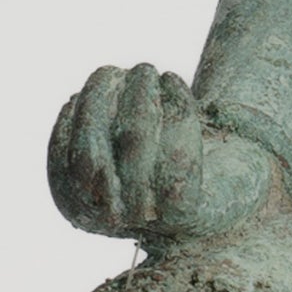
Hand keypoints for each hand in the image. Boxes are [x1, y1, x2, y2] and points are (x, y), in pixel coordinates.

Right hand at [48, 65, 273, 242]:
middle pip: (92, 156)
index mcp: (83, 213)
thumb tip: (77, 102)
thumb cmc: (165, 167)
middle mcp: (112, 221)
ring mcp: (149, 219)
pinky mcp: (188, 208)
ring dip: (136, 98)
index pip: (64, 168)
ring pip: (135, 145)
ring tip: (145, 69)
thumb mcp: (119, 156)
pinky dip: (174, 106)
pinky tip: (172, 80)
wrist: (226, 197)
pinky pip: (178, 150)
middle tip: (110, 70)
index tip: (76, 95)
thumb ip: (96, 136)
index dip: (67, 128)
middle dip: (96, 104)